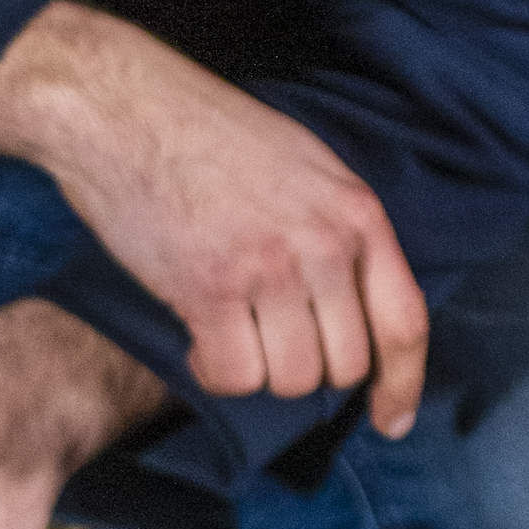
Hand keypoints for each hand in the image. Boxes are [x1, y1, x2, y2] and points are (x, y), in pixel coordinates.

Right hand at [0, 0, 430, 434]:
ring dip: (257, 371)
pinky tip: (198, 340)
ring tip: (226, 329)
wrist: (124, 108)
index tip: (390, 421)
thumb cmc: (206, 134)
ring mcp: (269, 268)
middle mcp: (323, 244)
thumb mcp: (305, 166)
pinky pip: (234, 376)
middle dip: (305, 369)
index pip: (404, 321)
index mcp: (356, 212)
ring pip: (291, 379)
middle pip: (344, 365)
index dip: (402, 384)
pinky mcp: (210, 289)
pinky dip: (214, 371)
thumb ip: (339, 232)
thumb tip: (353, 308)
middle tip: (264, 340)